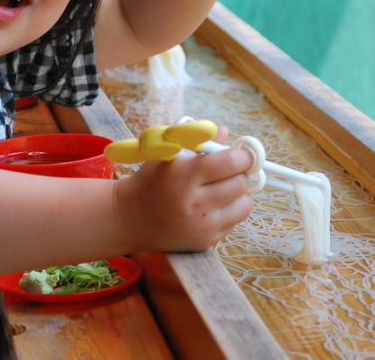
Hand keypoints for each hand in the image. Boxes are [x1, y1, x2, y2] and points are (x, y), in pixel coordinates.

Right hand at [113, 140, 255, 252]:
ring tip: (224, 188)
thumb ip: (198, 140)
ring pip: (244, 204)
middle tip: (231, 170)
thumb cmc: (151, 180)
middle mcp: (196, 202)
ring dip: (239, 194)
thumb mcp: (168, 154)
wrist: (130, 218)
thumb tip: (226, 132)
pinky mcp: (206, 241)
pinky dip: (230, 211)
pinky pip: (234, 222)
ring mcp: (202, 225)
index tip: (243, 154)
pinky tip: (213, 205)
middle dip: (240, 173)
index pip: (232, 162)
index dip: (244, 156)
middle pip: (241, 182)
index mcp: (186, 175)